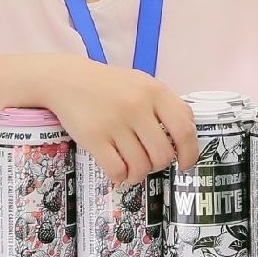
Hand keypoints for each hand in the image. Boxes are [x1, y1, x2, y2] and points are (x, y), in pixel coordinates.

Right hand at [40, 56, 198, 186]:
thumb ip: (166, 106)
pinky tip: (120, 172)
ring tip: (135, 170)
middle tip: (151, 162)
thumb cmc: (111, 85)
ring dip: (140, 174)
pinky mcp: (93, 138)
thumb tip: (186, 137)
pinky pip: (117, 169)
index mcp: (156, 92)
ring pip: (141, 165)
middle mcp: (137, 107)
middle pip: (163, 153)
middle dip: (160, 165)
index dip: (190, 153)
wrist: (67, 79)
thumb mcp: (144, 84)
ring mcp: (115, 123)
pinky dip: (121, 176)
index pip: (184, 130)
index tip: (185, 163)